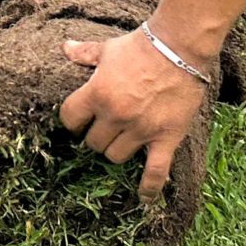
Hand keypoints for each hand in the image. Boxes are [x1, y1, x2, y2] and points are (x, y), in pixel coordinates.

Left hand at [58, 25, 207, 202]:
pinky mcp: (165, 138)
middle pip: (93, 142)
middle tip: (103, 129)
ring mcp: (140, 129)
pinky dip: (149, 187)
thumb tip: (65, 47)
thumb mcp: (109, 49)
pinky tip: (144, 199)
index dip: (72, 122)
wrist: (180, 48)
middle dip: (95, 136)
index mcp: (97, 93)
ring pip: (115, 157)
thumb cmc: (142, 46)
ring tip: (121, 142)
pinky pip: (155, 171)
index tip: (78, 121)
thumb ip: (85, 53)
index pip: (70, 119)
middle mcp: (116, 115)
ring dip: (115, 151)